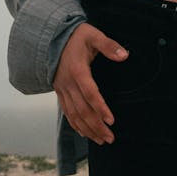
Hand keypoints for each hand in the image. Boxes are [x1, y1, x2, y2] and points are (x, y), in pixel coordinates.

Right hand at [53, 22, 128, 144]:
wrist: (52, 37)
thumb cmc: (76, 36)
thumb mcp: (93, 35)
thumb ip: (109, 45)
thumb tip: (124, 55)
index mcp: (77, 70)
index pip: (90, 94)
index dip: (100, 108)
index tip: (111, 120)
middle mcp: (68, 83)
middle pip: (82, 110)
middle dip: (96, 126)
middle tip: (110, 138)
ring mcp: (62, 89)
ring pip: (74, 115)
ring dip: (87, 129)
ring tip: (101, 140)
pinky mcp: (59, 91)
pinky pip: (66, 112)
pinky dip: (75, 124)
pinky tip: (84, 132)